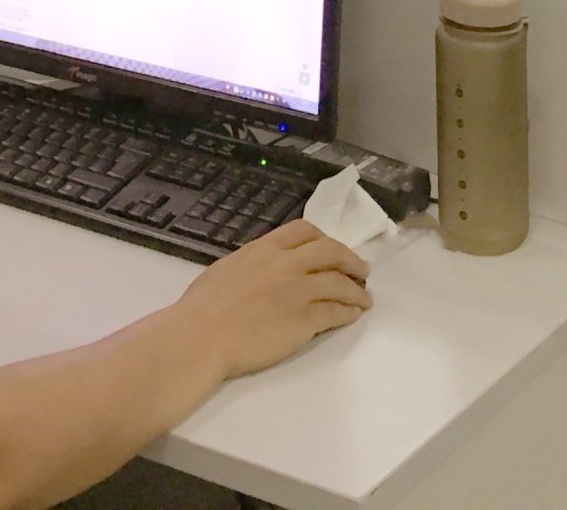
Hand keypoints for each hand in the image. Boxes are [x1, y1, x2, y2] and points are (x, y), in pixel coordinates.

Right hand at [174, 219, 371, 378]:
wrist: (203, 336)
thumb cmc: (202, 307)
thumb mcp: (226, 269)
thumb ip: (251, 265)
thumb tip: (259, 269)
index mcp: (264, 248)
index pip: (304, 230)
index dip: (324, 239)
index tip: (332, 249)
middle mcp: (286, 264)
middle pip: (331, 251)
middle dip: (351, 260)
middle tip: (362, 271)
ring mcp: (298, 291)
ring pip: (339, 282)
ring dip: (356, 290)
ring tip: (364, 299)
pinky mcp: (305, 319)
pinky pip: (336, 312)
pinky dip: (349, 312)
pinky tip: (354, 315)